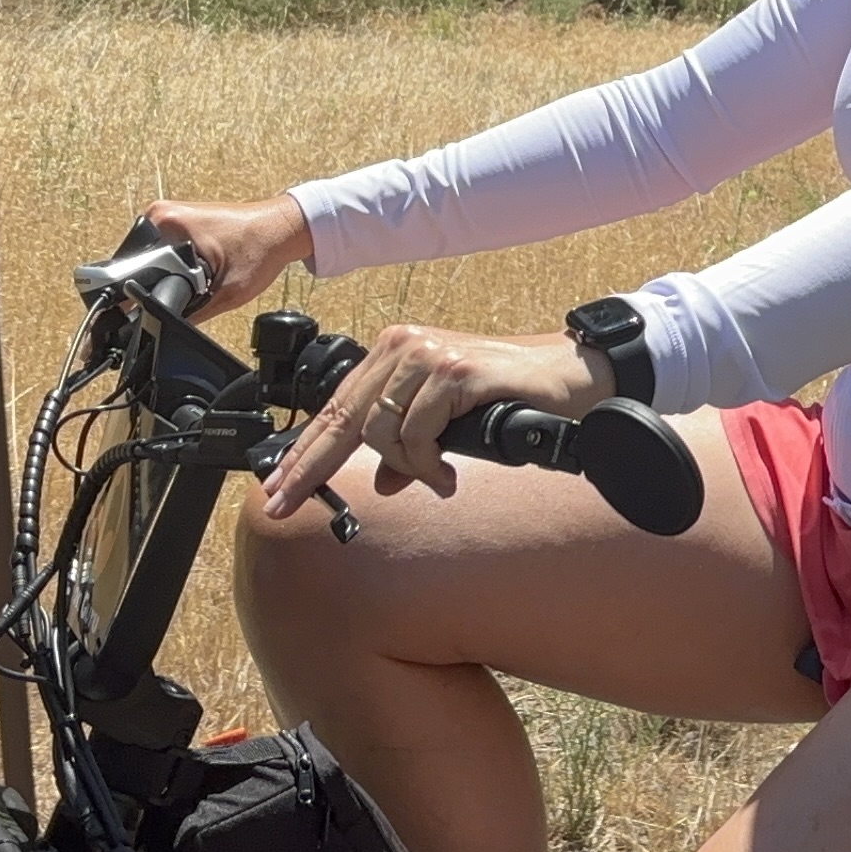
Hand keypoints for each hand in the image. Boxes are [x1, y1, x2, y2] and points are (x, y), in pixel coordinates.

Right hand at [144, 194, 312, 322]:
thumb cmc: (261, 249)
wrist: (282, 228)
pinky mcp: (178, 221)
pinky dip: (172, 266)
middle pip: (136, 264)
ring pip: (149, 259)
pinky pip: (162, 250)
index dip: (137, 294)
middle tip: (190, 288)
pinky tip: (195, 271)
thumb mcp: (223, 293)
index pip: (130, 268)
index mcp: (164, 224)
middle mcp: (160, 214)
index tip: (149, 306)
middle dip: (154, 285)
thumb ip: (188, 313)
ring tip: (196, 278)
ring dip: (164, 275)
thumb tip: (162, 326)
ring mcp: (168, 215)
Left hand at [258, 324, 612, 519]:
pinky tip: (450, 473)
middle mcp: (405, 346)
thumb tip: (382, 482)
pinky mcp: (457, 371)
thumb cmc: (514, 396)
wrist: (574, 376)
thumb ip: (410, 447)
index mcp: (396, 353)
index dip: (302, 453)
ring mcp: (430, 355)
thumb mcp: (449, 425)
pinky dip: (429, 462)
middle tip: (287, 504)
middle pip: (343, 418)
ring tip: (439, 478)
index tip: (276, 488)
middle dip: (312, 468)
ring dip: (408, 467)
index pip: (336, 408)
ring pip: (382, 431)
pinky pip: (419, 433)